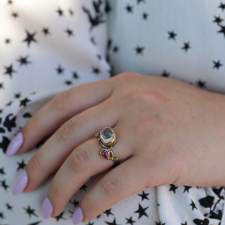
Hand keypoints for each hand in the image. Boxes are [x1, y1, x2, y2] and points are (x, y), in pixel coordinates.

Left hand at [7, 72, 224, 222]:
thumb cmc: (189, 113)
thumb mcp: (147, 95)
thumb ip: (115, 104)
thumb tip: (83, 128)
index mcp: (123, 86)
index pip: (66, 103)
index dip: (36, 124)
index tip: (17, 145)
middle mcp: (129, 103)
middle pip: (67, 133)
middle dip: (39, 160)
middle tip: (22, 182)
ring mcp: (143, 129)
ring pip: (84, 159)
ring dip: (60, 187)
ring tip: (48, 207)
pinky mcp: (159, 158)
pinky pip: (113, 184)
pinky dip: (91, 203)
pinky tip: (81, 217)